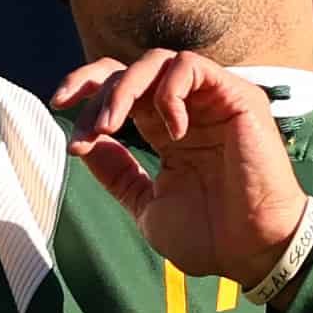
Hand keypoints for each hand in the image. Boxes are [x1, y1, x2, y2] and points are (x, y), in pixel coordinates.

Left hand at [52, 50, 306, 285]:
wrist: (254, 251)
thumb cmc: (210, 236)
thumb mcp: (146, 203)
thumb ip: (117, 172)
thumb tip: (84, 144)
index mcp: (166, 130)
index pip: (121, 89)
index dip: (87, 90)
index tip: (58, 106)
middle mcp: (187, 109)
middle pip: (130, 69)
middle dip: (95, 91)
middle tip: (86, 130)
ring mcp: (211, 100)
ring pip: (156, 61)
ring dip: (124, 89)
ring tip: (110, 127)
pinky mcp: (235, 95)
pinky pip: (190, 67)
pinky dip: (168, 92)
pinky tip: (171, 131)